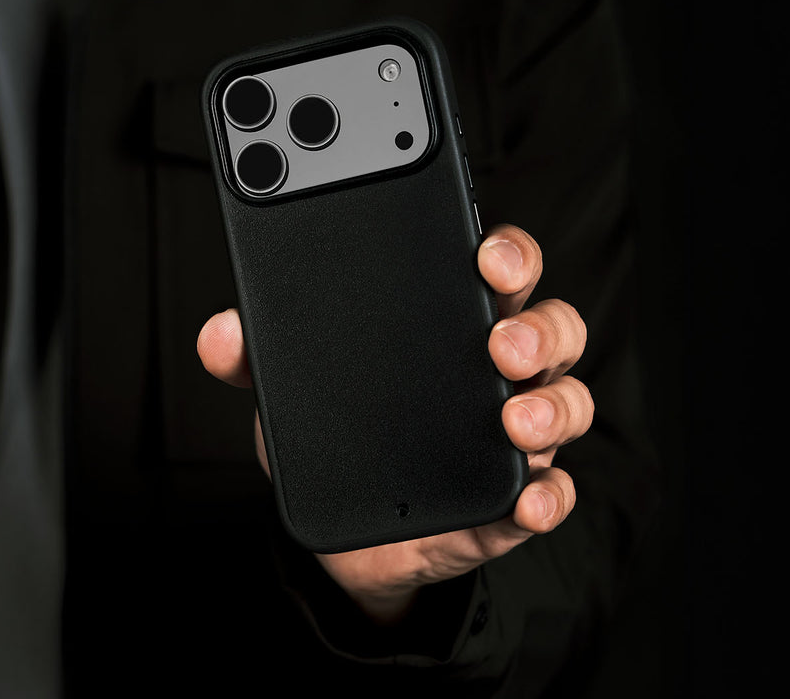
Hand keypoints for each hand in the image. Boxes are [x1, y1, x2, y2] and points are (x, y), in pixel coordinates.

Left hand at [197, 224, 592, 624]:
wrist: (347, 534)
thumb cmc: (338, 440)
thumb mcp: (293, 392)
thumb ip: (258, 358)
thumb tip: (221, 331)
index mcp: (450, 325)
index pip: (498, 271)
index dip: (507, 254)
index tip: (486, 254)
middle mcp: (496, 373)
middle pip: (551, 328)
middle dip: (537, 328)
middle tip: (500, 342)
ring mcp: (511, 435)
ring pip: (568, 402)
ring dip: (550, 406)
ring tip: (513, 419)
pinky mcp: (508, 499)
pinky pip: (552, 493)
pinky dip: (547, 496)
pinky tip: (526, 501)